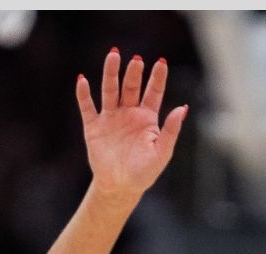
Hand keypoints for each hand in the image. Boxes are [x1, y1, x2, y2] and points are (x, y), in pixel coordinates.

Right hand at [76, 50, 186, 199]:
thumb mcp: (162, 152)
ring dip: (111, 73)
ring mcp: (110, 118)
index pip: (153, 92)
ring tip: (113, 55)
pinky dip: (84, 95)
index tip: (161, 62)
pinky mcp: (93, 127)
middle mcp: (128, 113)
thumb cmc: (144, 172)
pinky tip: (82, 81)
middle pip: (131, 87)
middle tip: (136, 59)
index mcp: (147, 118)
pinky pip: (88, 107)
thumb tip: (183, 108)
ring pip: (110, 91)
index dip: (157, 77)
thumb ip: (171, 130)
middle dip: (133, 72)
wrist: (120, 188)